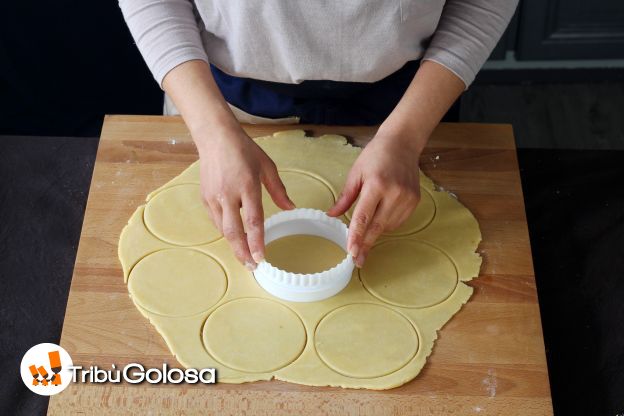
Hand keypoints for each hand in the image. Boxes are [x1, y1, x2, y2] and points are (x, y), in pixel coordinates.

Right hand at [198, 127, 293, 268]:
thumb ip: (279, 190)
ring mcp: (214, 197)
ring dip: (234, 245)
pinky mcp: (205, 198)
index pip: (253, 220)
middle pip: (234, 231)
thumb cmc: (244, 150)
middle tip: (252, 266)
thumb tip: (290, 208)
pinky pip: (216, 221)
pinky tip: (235, 237)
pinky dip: (226, 231)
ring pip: (223, 229)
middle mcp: (228, 194)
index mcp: (247, 186)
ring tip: (246, 256)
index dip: (257, 242)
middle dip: (243, 252)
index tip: (261, 258)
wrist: (215, 137)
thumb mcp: (267, 167)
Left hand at [327, 130, 421, 266]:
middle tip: (357, 260)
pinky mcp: (415, 201)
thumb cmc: (376, 156)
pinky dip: (386, 223)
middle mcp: (394, 193)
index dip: (357, 236)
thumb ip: (345, 197)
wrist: (403, 144)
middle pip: (377, 227)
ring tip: (368, 224)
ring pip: (388, 226)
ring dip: (375, 230)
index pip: (364, 217)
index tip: (352, 252)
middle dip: (366, 244)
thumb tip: (332, 215)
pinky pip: (398, 221)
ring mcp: (407, 198)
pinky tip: (381, 215)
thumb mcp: (356, 173)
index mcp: (377, 185)